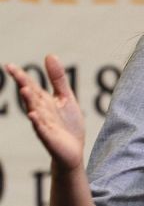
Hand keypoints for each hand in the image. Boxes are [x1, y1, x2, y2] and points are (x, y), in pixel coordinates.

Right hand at [6, 55, 85, 171]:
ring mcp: (44, 125)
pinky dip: (37, 123)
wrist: (73, 150)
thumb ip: (57, 79)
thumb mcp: (65, 97)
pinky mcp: (50, 138)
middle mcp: (40, 112)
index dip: (21, 76)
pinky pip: (42, 129)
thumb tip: (49, 55)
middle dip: (23, 84)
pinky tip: (33, 115)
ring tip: (24, 89)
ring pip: (35, 111)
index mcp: (43, 101)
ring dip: (29, 101)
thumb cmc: (67, 124)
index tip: (9, 65)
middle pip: (31, 96)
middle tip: (13, 71)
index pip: (31, 86)